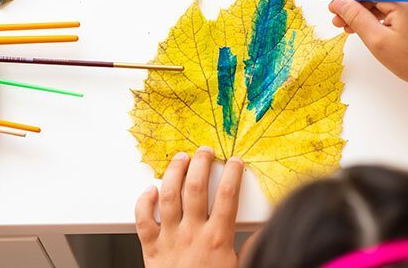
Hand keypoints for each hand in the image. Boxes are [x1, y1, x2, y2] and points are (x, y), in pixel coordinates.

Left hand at [135, 147, 244, 267]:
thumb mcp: (240, 267)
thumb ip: (251, 247)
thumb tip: (265, 231)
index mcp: (218, 238)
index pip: (228, 195)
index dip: (232, 173)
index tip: (235, 162)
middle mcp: (192, 233)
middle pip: (196, 187)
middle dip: (201, 163)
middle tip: (205, 151)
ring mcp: (169, 238)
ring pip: (168, 195)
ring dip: (174, 172)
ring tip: (180, 159)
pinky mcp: (150, 247)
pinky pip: (142, 218)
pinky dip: (144, 201)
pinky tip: (150, 190)